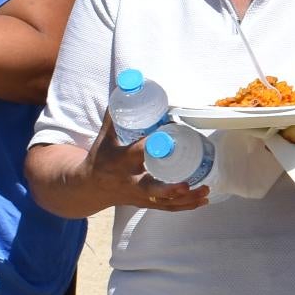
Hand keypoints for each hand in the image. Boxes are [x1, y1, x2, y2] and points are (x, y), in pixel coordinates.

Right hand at [84, 116, 207, 211]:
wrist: (89, 187)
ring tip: (205, 190)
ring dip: (186, 199)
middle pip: (151, 188)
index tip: (166, 138)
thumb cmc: (101, 157)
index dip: (151, 146)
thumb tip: (128, 86)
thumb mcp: (105, 136)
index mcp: (120, 162)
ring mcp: (139, 195)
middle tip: (187, 183)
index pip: (137, 153)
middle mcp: (130, 181)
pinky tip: (203, 200)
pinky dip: (185, 206)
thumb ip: (117, 114)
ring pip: (163, 201)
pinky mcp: (145, 203)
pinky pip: (166, 208)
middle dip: (169, 189)